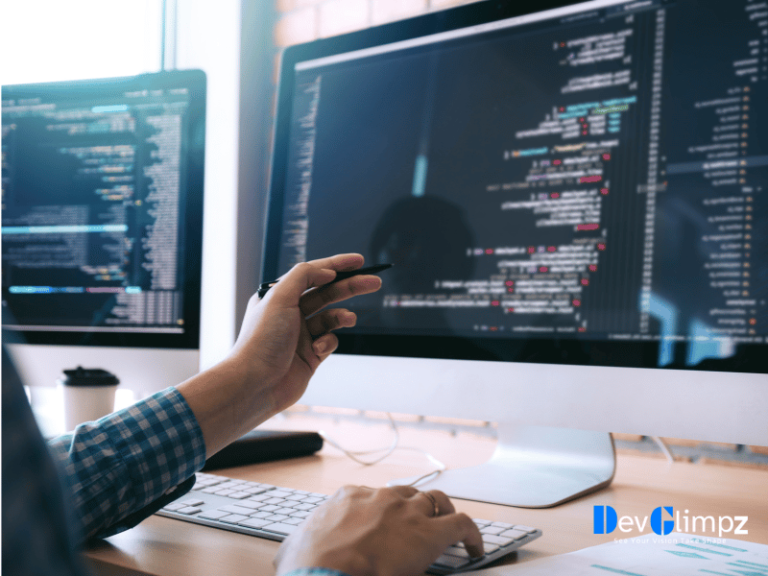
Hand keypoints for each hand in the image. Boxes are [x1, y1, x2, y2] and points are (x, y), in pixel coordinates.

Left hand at [178, 253, 380, 456]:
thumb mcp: (279, 297)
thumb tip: (327, 271)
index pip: (312, 274)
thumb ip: (304, 276)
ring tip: (349, 319)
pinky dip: (329, 342)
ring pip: (331, 318)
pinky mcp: (310, 356)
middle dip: (350, 287)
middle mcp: (289, 314)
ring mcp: (301, 335)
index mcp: (279, 296)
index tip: (358, 261)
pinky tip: (319, 348)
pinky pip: (330, 341)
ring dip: (342, 316)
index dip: (336, 265)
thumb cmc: (261, 341)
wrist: (255, 384)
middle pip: (326, 293)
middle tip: (373, 282)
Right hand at [274, 486, 483, 575]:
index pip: (370, 497)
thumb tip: (287, 554)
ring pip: (437, 500)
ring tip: (450, 528)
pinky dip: (472, 534)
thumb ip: (295, 546)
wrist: (326, 572)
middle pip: (407, 494)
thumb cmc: (309, 565)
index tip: (382, 525)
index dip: (380, 511)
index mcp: (349, 498)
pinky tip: (475, 547)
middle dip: (415, 506)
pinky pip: (461, 524)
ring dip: (444, 512)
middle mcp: (381, 498)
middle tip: (421, 522)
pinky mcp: (431, 533)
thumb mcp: (293, 549)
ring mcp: (408, 512)